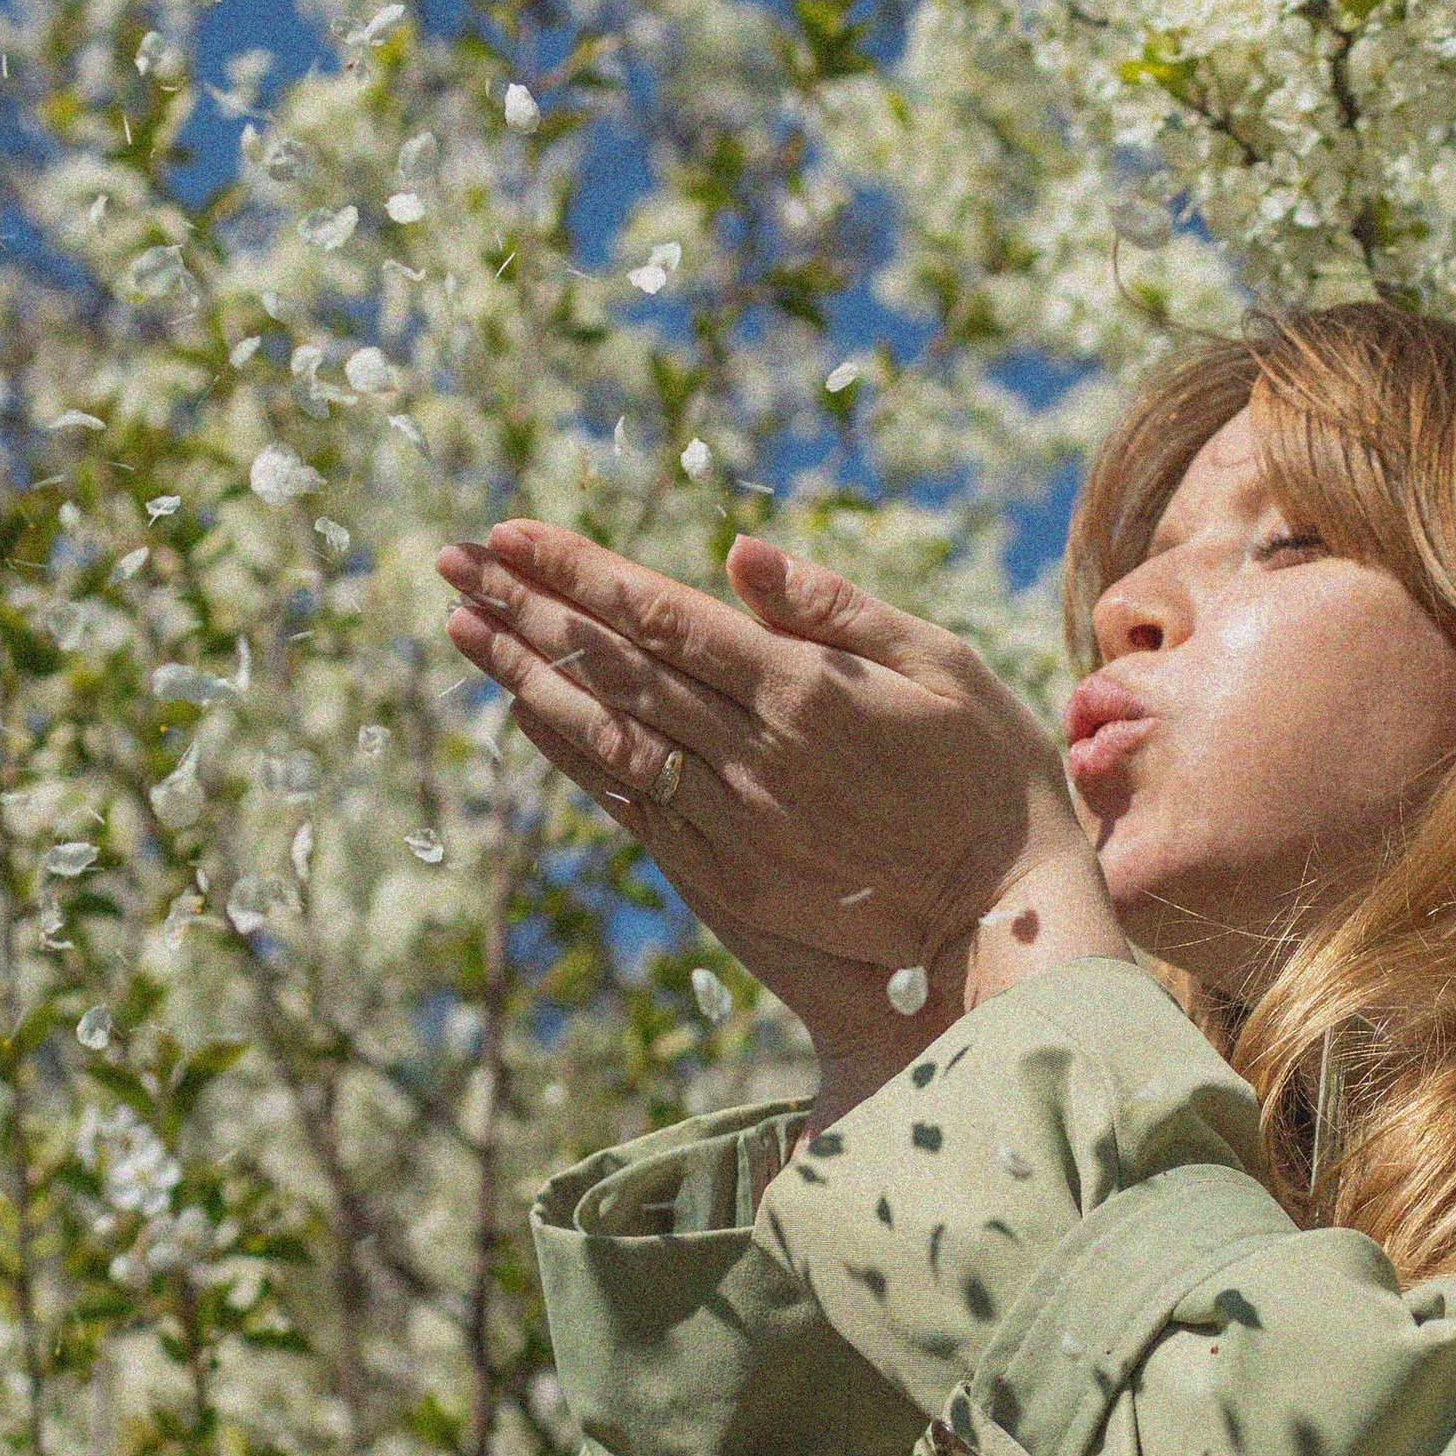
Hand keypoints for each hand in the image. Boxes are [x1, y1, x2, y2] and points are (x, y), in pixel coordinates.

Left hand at [431, 517, 1118, 1084]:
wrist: (1004, 919)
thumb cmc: (991, 777)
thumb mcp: (941, 665)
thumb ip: (836, 609)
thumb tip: (739, 554)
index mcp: (801, 688)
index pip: (661, 615)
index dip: (576, 573)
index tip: (507, 535)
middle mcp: (751, 753)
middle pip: (615, 666)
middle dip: (524, 608)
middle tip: (450, 561)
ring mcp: (732, 820)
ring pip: (606, 735)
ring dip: (526, 677)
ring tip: (461, 627)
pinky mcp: (728, 879)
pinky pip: (628, 807)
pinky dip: (570, 756)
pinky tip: (525, 716)